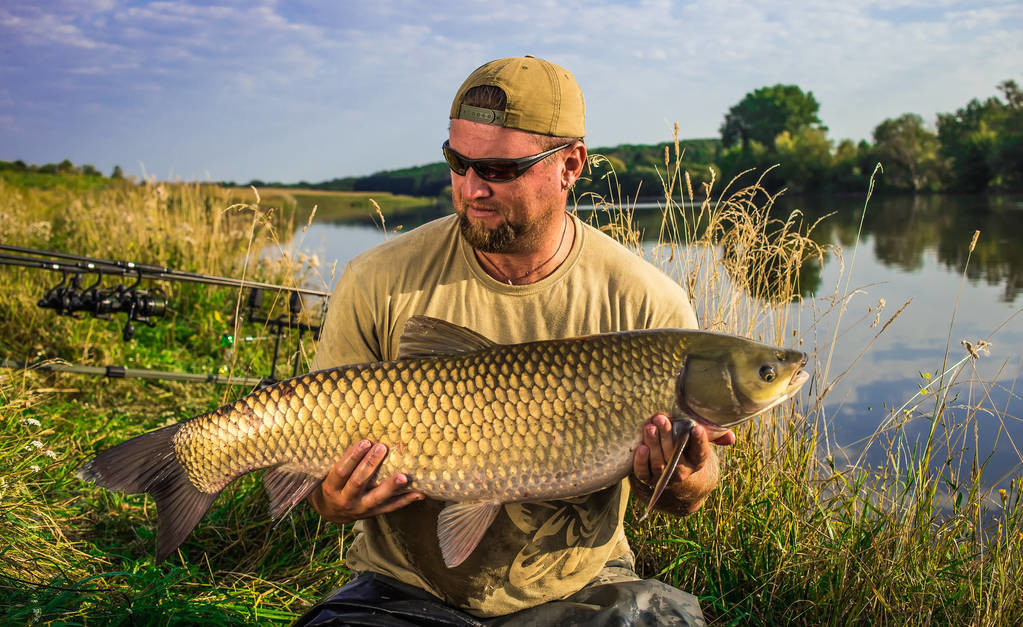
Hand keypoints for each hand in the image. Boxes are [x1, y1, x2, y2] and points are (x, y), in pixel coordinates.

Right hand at [307, 440, 424, 522]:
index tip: (365, 442)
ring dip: (391, 486)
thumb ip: (341, 458)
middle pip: (358, 482)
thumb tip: (360, 432)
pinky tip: (418, 492)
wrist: (332, 512)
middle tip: (382, 448)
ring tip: (404, 476)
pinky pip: (391, 507)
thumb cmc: (332, 485)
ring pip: (377, 498)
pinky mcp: (374, 513)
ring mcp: (361, 509)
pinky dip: (405, 500)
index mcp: (331, 487)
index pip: (341, 471)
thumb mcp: (327, 473)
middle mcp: (345, 500)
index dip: (352, 456)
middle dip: (370, 464)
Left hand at [632, 414, 734, 514]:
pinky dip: (641, 461)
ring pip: (658, 462)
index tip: (697, 428)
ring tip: (649, 427)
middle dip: (667, 436)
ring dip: (653, 444)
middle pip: (674, 454)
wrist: (672, 474)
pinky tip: (640, 447)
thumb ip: (714, 437)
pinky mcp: (647, 479)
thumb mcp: (699, 442)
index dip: (700, 441)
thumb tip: (731, 438)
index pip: (701, 452)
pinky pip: (643, 472)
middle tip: (661, 419)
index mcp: (697, 461)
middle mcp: (682, 471)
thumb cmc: (686, 448)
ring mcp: (664, 476)